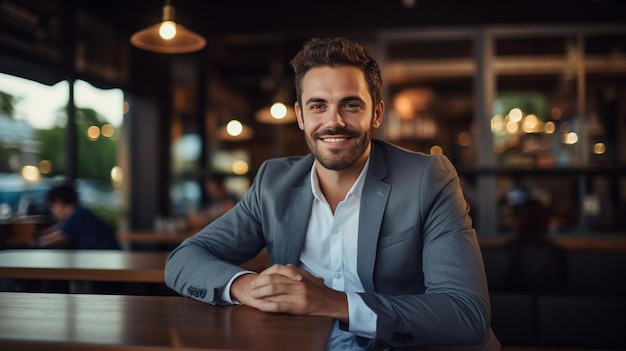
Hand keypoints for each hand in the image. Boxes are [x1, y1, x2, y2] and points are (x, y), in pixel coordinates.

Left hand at [231, 264, 347, 321]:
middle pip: (272, 280)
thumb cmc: (316, 288)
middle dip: (258, 285)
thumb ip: (292, 272)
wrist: (330, 301)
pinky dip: (267, 306)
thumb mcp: (305, 275)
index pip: (276, 270)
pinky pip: (279, 305)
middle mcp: (297, 282)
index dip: (263, 275)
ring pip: (273, 291)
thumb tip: (277, 270)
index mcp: (297, 273)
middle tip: (251, 289)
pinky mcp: (298, 306)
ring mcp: (298, 294)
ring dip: (260, 294)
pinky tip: (260, 306)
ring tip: (253, 297)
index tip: (255, 280)